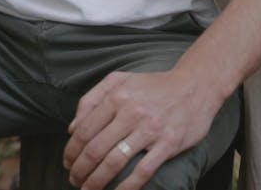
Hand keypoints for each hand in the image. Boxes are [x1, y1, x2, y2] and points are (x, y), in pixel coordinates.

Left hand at [63, 68, 218, 189]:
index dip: (71, 150)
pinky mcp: (168, 144)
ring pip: (114, 162)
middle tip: (74, 180)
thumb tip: (71, 127)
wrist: (193, 86)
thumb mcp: (120, 80)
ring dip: (96, 181)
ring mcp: (150, 129)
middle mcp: (130, 112)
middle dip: (80, 170)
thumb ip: (92, 98)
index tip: (67, 163)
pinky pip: (142, 171)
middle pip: (95, 148)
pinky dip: (126, 187)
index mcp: (116, 96)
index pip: (85, 129)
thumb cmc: (153, 85)